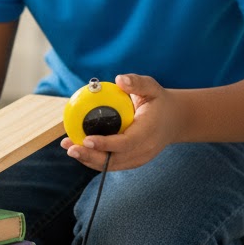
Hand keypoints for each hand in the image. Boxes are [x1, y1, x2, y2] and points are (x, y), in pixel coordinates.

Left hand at [61, 73, 177, 171]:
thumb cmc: (158, 102)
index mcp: (148, 132)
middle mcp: (144, 149)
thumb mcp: (152, 87)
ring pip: (111, 165)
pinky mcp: (133, 161)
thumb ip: (137, 82)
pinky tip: (78, 149)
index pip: (125, 143)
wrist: (174, 120)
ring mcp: (139, 158)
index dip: (105, 144)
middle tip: (70, 148)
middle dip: (90, 156)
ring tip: (69, 147)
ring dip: (88, 159)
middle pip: (115, 159)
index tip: (87, 140)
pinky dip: (94, 159)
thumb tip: (119, 80)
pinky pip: (111, 163)